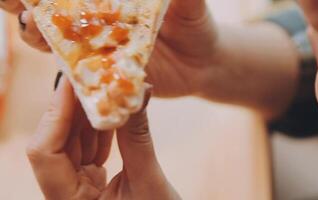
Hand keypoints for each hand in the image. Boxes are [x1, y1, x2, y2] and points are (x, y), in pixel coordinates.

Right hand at [15, 0, 217, 96]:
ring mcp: (101, 53)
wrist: (204, 64)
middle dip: (31, 12)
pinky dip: (72, 77)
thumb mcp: (189, 5)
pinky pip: (84, 80)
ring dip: (41, 37)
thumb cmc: (196, 27)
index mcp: (111, 3)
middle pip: (53, 17)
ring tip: (40, 31)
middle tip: (27, 9)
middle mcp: (99, 26)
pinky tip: (68, 74)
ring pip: (58, 46)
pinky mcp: (108, 79)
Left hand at [26, 76, 179, 198]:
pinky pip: (87, 147)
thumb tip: (141, 91)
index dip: (57, 112)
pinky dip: (99, 128)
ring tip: (104, 86)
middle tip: (92, 74)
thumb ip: (138, 137)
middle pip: (56, 141)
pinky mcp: (89, 181)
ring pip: (71, 141)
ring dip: (88, 114)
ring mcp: (76, 187)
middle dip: (74, 106)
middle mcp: (64, 194)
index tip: (74, 80)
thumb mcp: (149, 182)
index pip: (46, 151)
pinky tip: (111, 110)